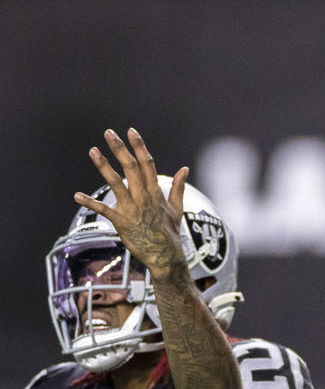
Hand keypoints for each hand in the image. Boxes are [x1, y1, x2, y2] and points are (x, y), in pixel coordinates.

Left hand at [75, 128, 189, 281]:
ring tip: (93, 151)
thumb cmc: (170, 232)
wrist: (165, 256)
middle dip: (120, 149)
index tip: (131, 132)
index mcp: (155, 192)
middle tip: (109, 133)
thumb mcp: (176, 208)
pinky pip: (104, 210)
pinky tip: (76, 195)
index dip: (139, 146)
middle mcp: (144, 197)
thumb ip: (177, 186)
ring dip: (104, 166)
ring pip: (116, 183)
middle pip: (131, 167)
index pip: (147, 163)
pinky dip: (90, 202)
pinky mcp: (122, 222)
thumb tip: (184, 169)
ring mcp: (132, 209)